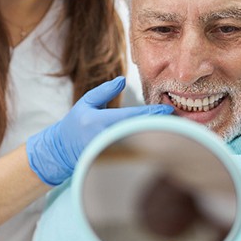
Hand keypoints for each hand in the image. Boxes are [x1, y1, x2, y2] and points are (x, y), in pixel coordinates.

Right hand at [26, 77, 173, 185]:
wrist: (61, 151)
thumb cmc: (75, 123)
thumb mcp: (86, 102)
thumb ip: (105, 91)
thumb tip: (123, 79)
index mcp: (99, 121)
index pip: (132, 117)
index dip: (152, 114)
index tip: (168, 110)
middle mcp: (106, 138)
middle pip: (140, 132)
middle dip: (159, 126)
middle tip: (179, 121)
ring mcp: (110, 152)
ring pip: (139, 144)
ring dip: (156, 137)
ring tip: (174, 130)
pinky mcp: (112, 161)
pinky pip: (134, 152)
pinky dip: (147, 146)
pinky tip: (160, 142)